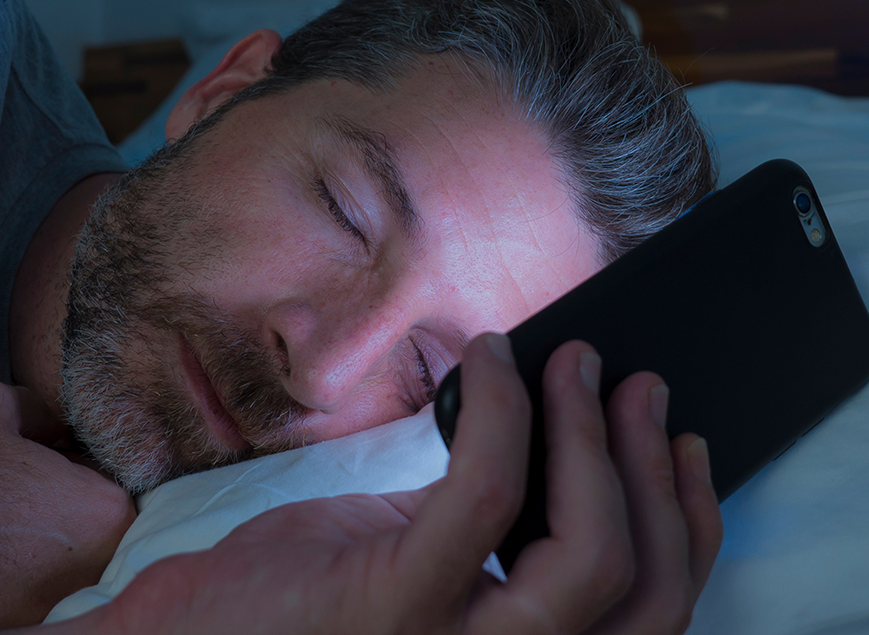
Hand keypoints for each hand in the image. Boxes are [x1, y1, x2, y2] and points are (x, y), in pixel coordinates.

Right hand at [0, 375, 135, 632]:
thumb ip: (41, 409)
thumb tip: (54, 423)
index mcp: (106, 512)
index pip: (110, 486)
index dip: (72, 474)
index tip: (34, 473)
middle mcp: (98, 574)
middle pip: (97, 537)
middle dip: (63, 521)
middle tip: (11, 513)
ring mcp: (59, 615)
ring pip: (68, 576)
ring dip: (40, 559)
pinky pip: (32, 606)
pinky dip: (11, 591)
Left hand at [26, 335, 720, 634]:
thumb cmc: (287, 600)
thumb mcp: (406, 565)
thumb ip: (476, 528)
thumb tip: (540, 433)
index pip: (641, 616)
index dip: (680, 527)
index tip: (672, 445)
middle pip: (639, 594)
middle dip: (651, 475)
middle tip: (633, 383)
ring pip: (586, 554)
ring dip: (594, 440)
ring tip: (576, 363)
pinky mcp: (392, 608)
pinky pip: (484, 493)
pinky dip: (500, 411)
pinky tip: (486, 359)